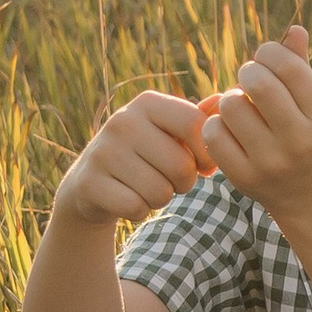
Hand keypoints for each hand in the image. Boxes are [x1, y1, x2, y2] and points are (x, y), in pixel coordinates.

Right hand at [53, 91, 213, 230]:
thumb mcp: (170, 132)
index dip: (206, 154)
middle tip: (168, 179)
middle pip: (181, 166)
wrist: (92, 183)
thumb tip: (222, 100)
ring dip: (160, 198)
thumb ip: (199, 120)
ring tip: (146, 187)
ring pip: (160, 191)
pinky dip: (139, 210)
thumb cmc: (146, 155)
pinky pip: (136, 207)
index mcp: (147, 103)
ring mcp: (103, 151)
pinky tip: (127, 198)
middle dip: (183, 182)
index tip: (201, 164)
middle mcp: (122, 121)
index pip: (195, 125)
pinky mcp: (89, 182)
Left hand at [199, 27, 311, 224]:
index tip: (266, 59)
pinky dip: (217, 125)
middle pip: (257, 83)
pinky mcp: (244, 178)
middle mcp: (300, 140)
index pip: (288, 66)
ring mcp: (271, 162)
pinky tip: (230, 130)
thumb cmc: (310, 134)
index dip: (269, 53)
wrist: (311, 195)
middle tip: (249, 78)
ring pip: (230, 106)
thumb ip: (301, 66)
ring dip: (231, 100)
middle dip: (248, 72)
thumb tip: (294, 29)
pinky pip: (213, 134)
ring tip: (242, 108)